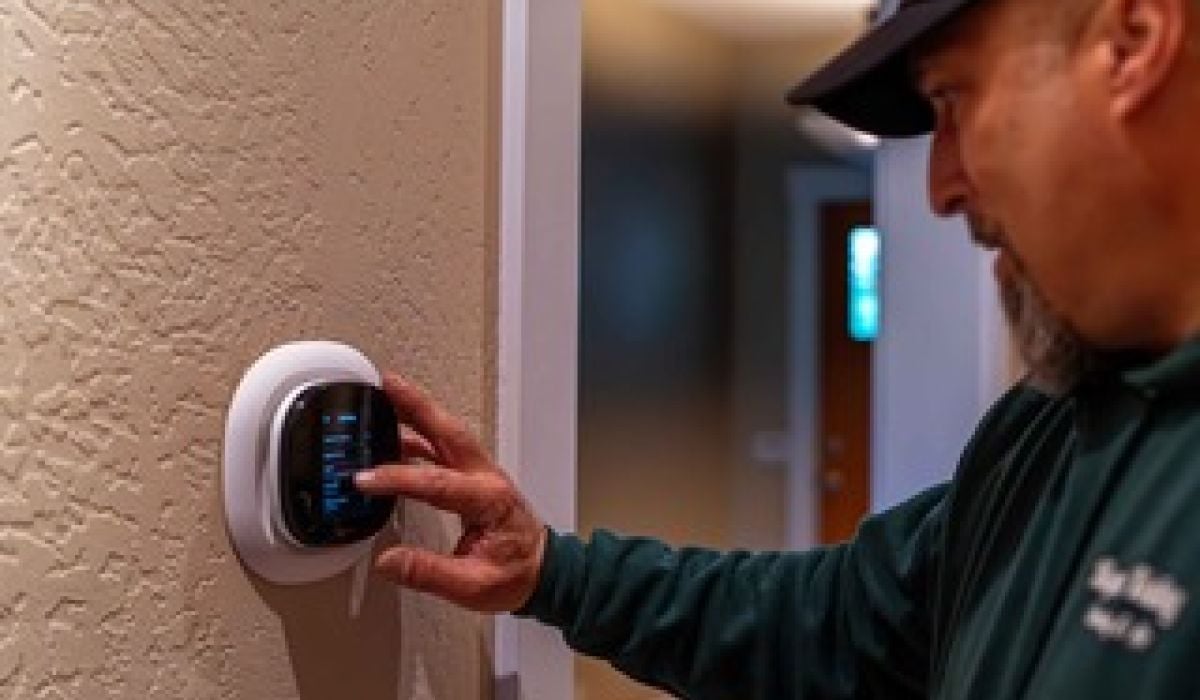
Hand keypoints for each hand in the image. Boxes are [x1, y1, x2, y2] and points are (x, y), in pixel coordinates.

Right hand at [354, 373, 547, 612]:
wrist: (544, 571)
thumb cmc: (516, 576)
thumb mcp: (473, 586)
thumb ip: (428, 572)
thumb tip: (388, 561)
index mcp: (488, 500)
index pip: (437, 483)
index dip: (398, 478)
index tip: (365, 479)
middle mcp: (487, 478)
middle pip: (448, 432)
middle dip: (417, 405)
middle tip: (387, 383)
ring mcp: (482, 473)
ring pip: (448, 433)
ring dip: (419, 411)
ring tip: (386, 395)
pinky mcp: (475, 477)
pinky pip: (446, 447)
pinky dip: (422, 435)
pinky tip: (397, 436)